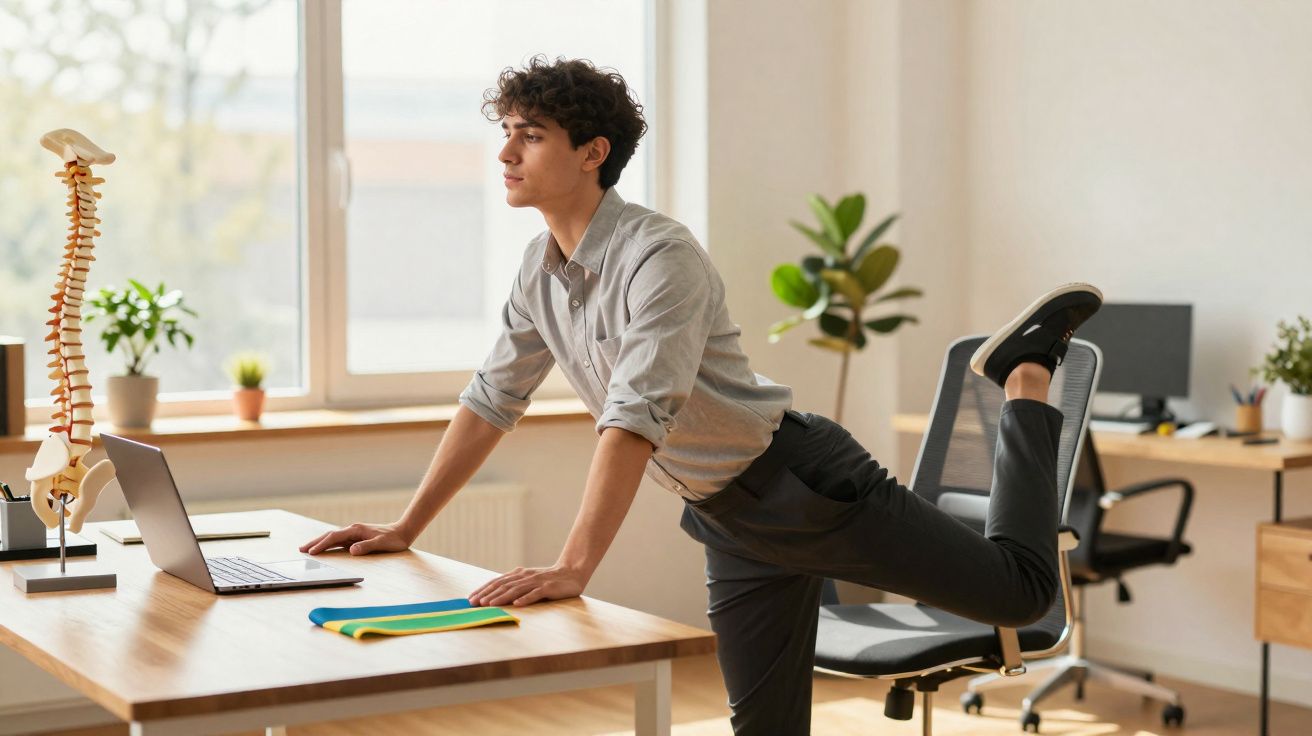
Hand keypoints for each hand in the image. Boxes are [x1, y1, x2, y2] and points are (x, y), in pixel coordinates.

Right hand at [299, 521, 411, 555]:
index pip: (334, 537)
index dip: (322, 545)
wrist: (402, 532)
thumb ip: (367, 547)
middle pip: (329, 535)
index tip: (312, 552)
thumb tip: (351, 551)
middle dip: (315, 542)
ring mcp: (354, 533)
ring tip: (308, 549)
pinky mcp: (356, 538)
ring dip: (320, 543)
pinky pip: (339, 541)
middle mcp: (353, 530)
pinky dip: (329, 544)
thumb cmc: (393, 539)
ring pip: (333, 538)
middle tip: (301, 549)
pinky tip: (324, 548)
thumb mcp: (381, 544)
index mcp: (356, 530)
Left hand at [468, 564, 587, 606]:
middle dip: (488, 594)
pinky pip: (535, 594)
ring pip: (516, 590)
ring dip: (501, 597)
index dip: (483, 590)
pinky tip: (517, 604)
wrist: (571, 573)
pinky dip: (525, 599)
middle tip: (475, 603)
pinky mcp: (548, 588)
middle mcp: (525, 576)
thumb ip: (514, 586)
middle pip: (503, 585)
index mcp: (519, 574)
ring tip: (490, 604)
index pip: (497, 582)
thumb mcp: (528, 581)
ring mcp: (536, 581)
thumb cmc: (547, 580)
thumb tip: (493, 596)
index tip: (470, 598)